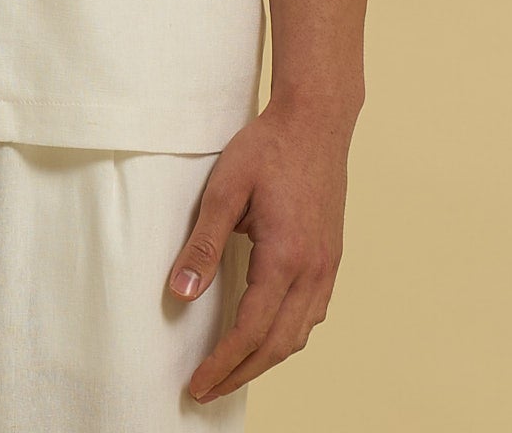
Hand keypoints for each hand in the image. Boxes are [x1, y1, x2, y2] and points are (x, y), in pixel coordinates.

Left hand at [167, 93, 354, 404]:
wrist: (316, 120)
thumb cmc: (268, 148)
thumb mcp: (224, 188)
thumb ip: (202, 243)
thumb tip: (180, 294)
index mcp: (285, 257)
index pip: (251, 330)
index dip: (223, 364)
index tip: (197, 384)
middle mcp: (312, 270)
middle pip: (277, 345)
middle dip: (241, 373)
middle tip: (206, 390)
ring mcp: (327, 266)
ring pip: (299, 335)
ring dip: (265, 359)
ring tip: (231, 369)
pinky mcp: (331, 258)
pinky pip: (312, 314)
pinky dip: (287, 335)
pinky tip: (267, 333)